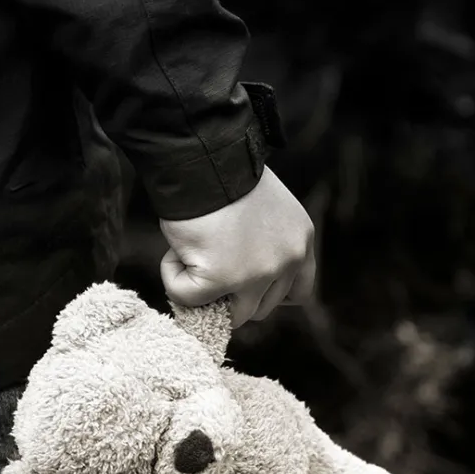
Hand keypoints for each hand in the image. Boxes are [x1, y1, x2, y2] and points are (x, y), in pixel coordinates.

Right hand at [158, 166, 315, 327]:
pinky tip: (174, 251)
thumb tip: (240, 279)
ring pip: (232, 316)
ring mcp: (256, 274)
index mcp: (301, 242)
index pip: (300, 292)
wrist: (203, 157)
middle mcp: (287, 261)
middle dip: (234, 296)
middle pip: (263, 309)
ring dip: (207, 294)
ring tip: (190, 256)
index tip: (247, 284)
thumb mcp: (266, 210)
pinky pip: (189, 299)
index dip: (270, 294)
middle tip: (209, 265)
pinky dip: (174, 279)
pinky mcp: (221, 280)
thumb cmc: (224, 174)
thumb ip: (266, 243)